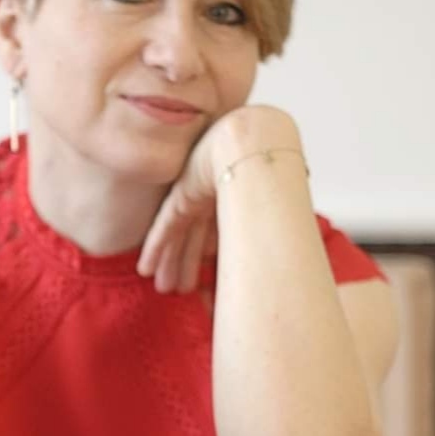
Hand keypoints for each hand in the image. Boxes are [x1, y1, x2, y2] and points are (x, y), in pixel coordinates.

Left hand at [137, 106, 302, 293]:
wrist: (257, 145)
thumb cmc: (275, 170)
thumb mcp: (273, 204)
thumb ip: (270, 226)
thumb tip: (290, 254)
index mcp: (235, 195)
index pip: (218, 232)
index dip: (211, 257)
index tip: (207, 280)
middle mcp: (212, 196)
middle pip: (195, 237)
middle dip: (187, 263)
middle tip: (179, 290)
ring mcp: (194, 195)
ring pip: (178, 236)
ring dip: (171, 263)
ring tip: (163, 287)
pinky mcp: (180, 197)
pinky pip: (164, 228)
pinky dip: (154, 249)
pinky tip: (144, 268)